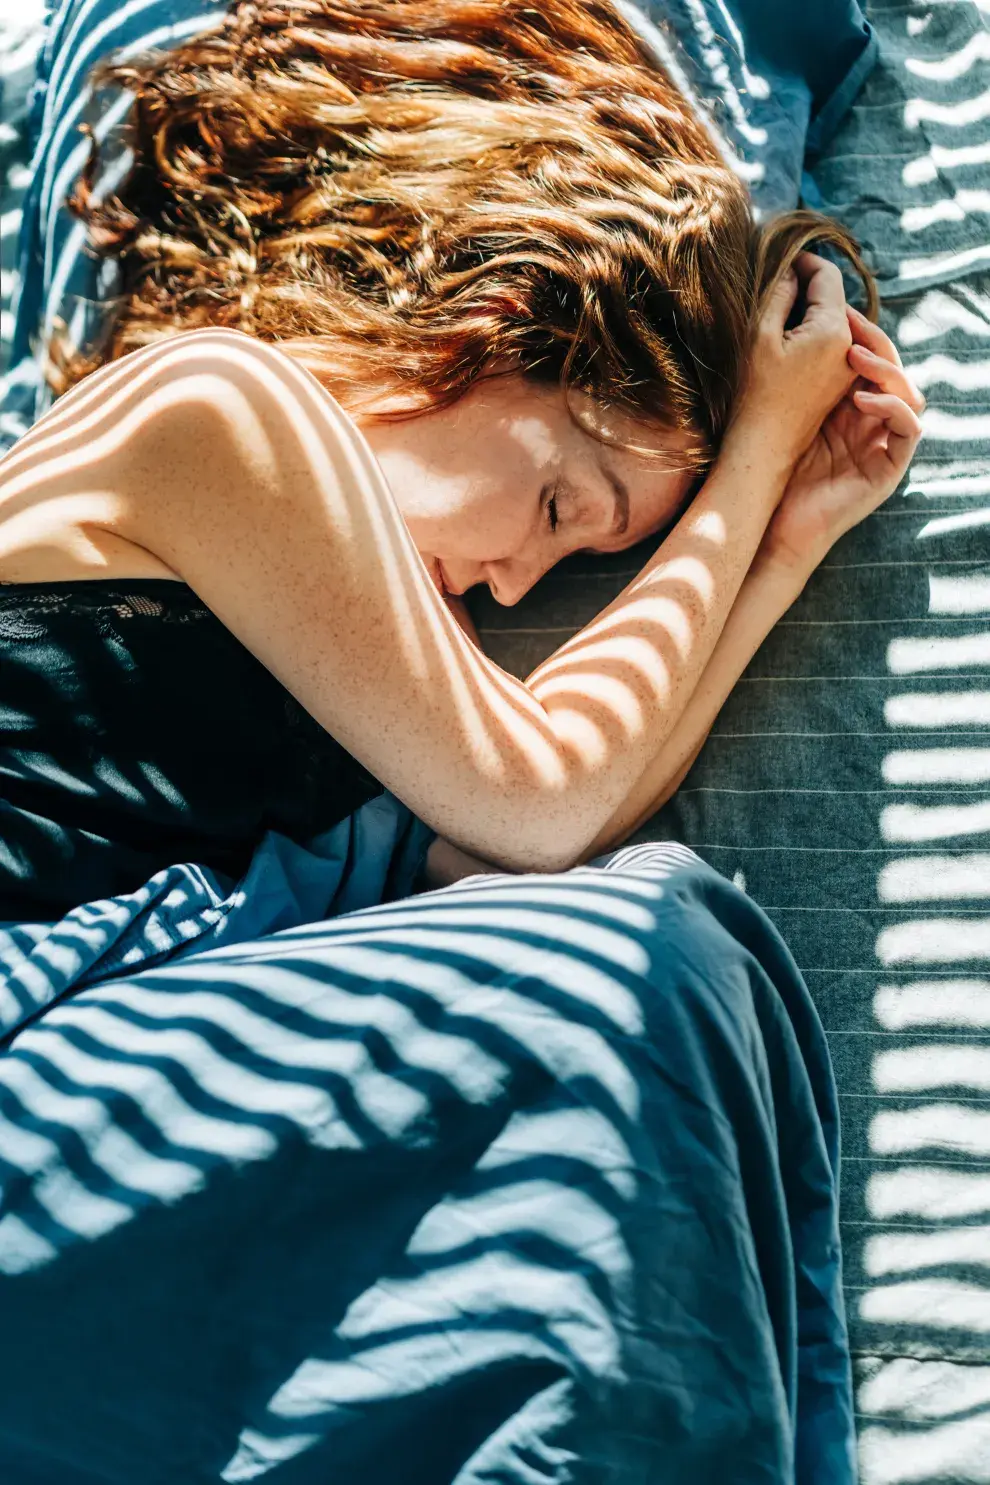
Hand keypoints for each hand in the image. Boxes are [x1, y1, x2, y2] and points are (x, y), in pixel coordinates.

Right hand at [725, 252, 855, 473]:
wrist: (762, 450)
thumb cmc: (754, 396)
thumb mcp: (759, 337)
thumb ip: (777, 295)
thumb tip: (789, 272)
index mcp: (833, 331)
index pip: (827, 276)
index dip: (804, 260)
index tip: (780, 257)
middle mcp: (849, 348)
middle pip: (835, 297)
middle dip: (808, 284)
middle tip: (777, 279)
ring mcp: (846, 369)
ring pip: (835, 320)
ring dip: (811, 309)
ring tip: (780, 307)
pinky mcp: (838, 384)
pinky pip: (833, 344)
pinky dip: (814, 332)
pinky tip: (789, 338)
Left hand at [762, 305, 924, 571]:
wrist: (771, 525)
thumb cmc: (771, 471)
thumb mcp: (785, 415)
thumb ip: (796, 379)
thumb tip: (786, 324)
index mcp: (848, 406)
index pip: (868, 359)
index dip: (858, 331)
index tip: (834, 309)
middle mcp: (871, 422)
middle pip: (892, 369)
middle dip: (874, 340)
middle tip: (849, 323)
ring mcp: (883, 444)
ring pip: (909, 393)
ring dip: (886, 368)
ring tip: (852, 356)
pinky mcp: (890, 468)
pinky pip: (910, 429)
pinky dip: (892, 408)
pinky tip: (861, 399)